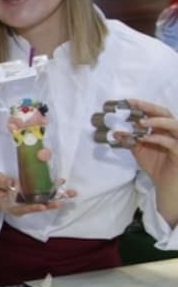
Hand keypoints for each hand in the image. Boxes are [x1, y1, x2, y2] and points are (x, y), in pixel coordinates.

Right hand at [0, 172, 75, 218]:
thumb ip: (3, 182)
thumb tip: (13, 182)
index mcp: (11, 206)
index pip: (23, 208)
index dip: (32, 207)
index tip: (42, 206)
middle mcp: (22, 206)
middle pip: (38, 206)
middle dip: (51, 203)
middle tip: (62, 201)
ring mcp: (28, 201)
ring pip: (44, 201)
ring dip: (57, 196)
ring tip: (70, 193)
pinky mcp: (32, 195)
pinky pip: (44, 193)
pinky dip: (53, 189)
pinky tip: (61, 182)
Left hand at [123, 99, 177, 225]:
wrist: (166, 185)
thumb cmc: (156, 165)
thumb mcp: (139, 150)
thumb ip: (130, 140)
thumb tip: (115, 132)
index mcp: (163, 128)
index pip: (154, 112)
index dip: (142, 106)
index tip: (126, 102)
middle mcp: (173, 131)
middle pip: (165, 113)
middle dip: (149, 108)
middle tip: (133, 105)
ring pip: (174, 124)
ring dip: (157, 121)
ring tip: (141, 122)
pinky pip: (171, 142)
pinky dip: (158, 138)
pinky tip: (145, 138)